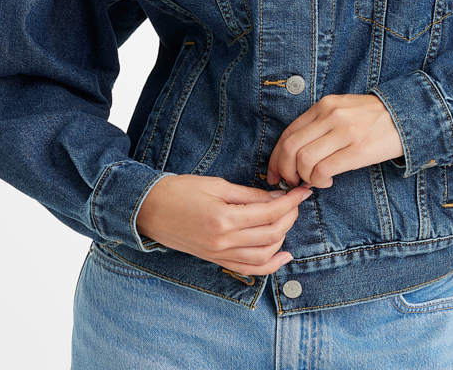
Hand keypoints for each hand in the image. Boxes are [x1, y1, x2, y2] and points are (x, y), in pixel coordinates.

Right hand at [135, 174, 310, 275]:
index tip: (302, 191)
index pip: (268, 213)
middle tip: (297, 200)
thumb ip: (248, 194)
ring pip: (264, 254)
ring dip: (282, 237)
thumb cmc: (179, 190)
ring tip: (289, 218)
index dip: (290, 202)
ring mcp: (219, 255)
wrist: (149, 210)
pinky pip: (249, 269)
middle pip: (270, 234)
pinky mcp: (216, 260)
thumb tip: (275, 197)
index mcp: (223, 218)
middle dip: (289, 216)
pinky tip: (283, 254)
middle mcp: (223, 241)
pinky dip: (270, 265)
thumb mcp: (216, 184)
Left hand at [267, 94, 403, 189]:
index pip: (287, 133)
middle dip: (284, 171)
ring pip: (304, 160)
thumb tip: (295, 154)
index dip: (275, 158)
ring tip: (314, 181)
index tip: (275, 173)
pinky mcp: (357, 150)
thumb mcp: (341, 110)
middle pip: (290, 148)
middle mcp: (330, 115)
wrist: (406, 115)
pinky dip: (319, 181)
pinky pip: (324, 170)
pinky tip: (328, 181)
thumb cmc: (371, 117)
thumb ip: (319, 125)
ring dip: (304, 177)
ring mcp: (344, 132)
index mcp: (323, 106)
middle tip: (291, 182)